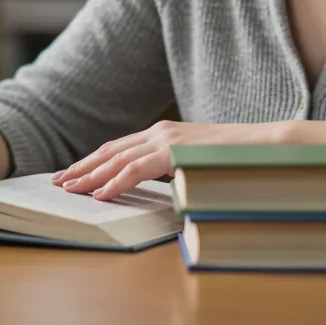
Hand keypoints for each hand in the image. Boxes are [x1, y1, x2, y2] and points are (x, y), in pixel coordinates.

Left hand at [50, 120, 325, 200]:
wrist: (268, 146)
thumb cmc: (236, 158)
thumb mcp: (196, 163)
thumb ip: (174, 170)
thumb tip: (161, 189)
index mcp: (164, 133)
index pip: (119, 147)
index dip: (93, 161)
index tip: (72, 174)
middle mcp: (161, 131)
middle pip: (110, 151)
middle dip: (82, 167)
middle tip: (58, 182)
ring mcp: (167, 138)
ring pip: (117, 159)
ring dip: (89, 176)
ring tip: (68, 189)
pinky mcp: (175, 151)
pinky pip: (137, 169)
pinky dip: (114, 182)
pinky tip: (99, 193)